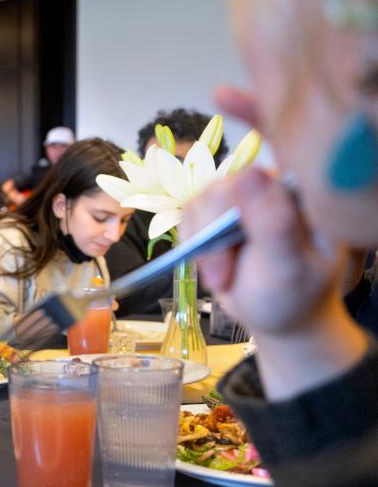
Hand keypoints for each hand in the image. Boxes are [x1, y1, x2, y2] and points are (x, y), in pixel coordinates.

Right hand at [184, 168, 342, 334]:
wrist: (281, 312)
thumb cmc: (295, 294)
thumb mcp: (288, 266)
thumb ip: (273, 223)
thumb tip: (251, 174)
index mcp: (297, 192)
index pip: (253, 178)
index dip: (232, 215)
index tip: (232, 254)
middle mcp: (268, 185)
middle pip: (218, 191)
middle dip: (212, 240)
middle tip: (222, 279)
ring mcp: (240, 196)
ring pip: (198, 204)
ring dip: (202, 249)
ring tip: (222, 280)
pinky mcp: (217, 210)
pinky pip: (189, 216)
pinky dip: (193, 247)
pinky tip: (213, 269)